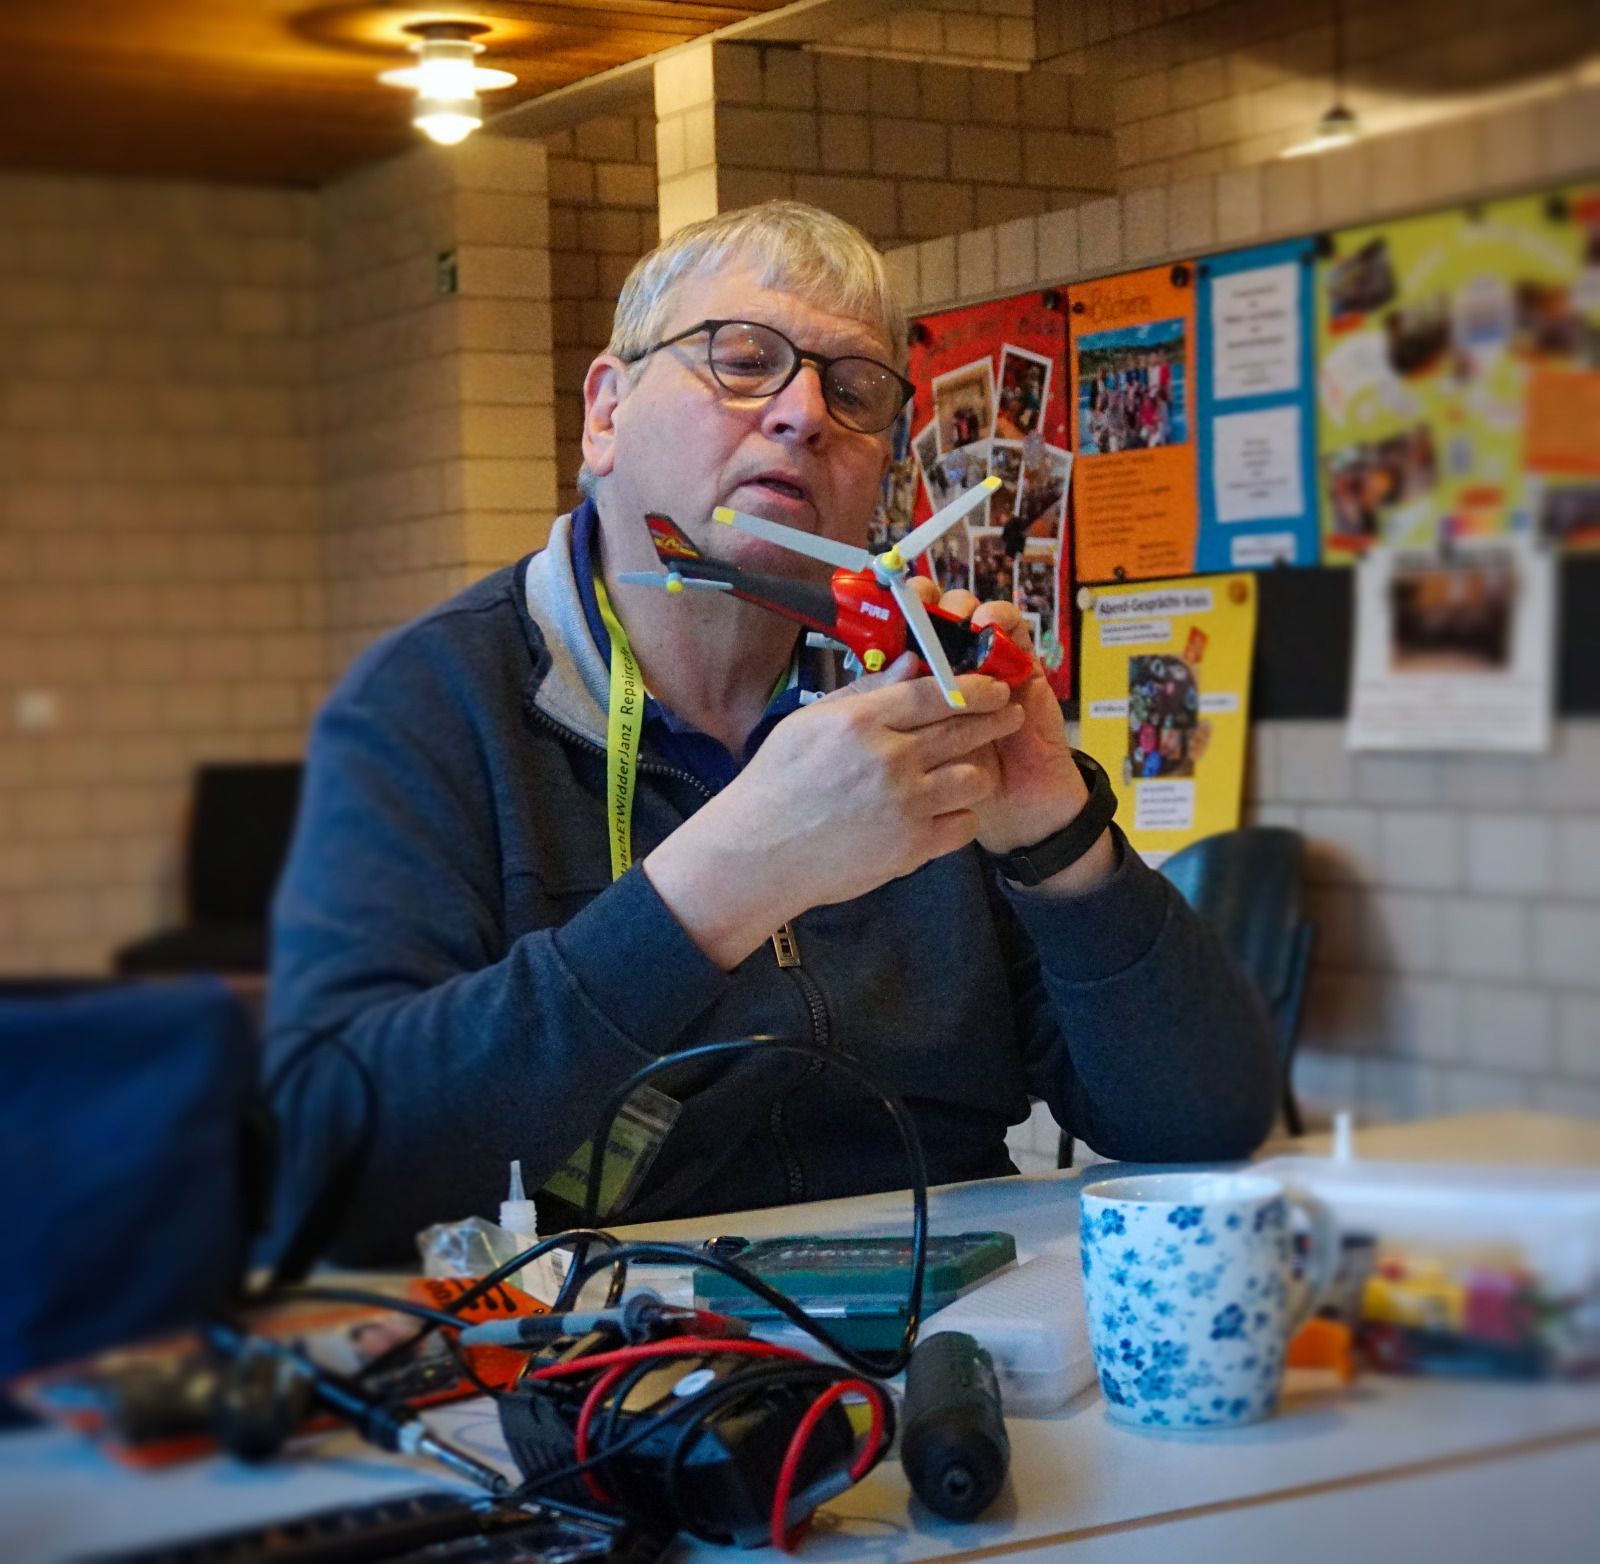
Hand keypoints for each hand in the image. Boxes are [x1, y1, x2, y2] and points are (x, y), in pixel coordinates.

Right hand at [643, 656, 1024, 967]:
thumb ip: (865, 691)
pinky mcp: (912, 847)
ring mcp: (905, 805)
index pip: (936, 693)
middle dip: (996, 719)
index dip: (975, 687)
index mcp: (861, 721)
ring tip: (972, 772)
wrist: (758, 855)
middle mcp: (890, 759)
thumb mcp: (809, 724)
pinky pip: (964, 825)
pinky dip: (960, 817)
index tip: (995, 687)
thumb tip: (910, 662)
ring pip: (975, 778)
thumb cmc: (777, 784)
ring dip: (978, 772)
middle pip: (964, 730)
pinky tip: (946, 813)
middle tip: (1010, 715)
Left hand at [908, 581, 1113, 891]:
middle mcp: (950, 668)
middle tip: (918, 599)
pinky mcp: (1022, 666)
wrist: (1016, 808)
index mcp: (917, 683)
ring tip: (954, 615)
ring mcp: (987, 665)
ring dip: (963, 607)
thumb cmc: (955, 783)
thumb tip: (894, 663)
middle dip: (927, 601)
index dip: (893, 612)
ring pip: (973, 614)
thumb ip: (899, 713)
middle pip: (936, 614)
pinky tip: (987, 626)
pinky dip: (1001, 620)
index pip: (901, 632)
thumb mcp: (914, 753)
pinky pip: (1014, 631)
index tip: (883, 602)